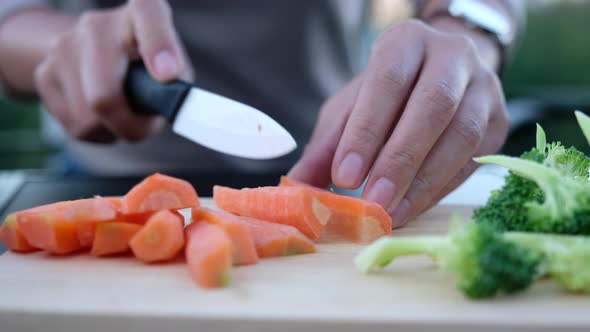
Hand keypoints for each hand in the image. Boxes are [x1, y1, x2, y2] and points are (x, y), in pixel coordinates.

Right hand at [34, 0, 192, 142]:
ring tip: (124, 112)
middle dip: (130, 125)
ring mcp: (63, 47)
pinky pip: (76, 126)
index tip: (168, 74)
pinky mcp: (44, 73)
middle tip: (146, 127)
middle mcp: (96, 25)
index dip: (159, 47)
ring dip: (114, 129)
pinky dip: (97, 131)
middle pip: (104, 97)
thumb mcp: (174, 64)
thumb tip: (167, 101)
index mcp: (139, 13)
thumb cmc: (147, 63)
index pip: (148, 15)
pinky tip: (103, 113)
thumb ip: (177, 83)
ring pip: (89, 120)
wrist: (93, 48)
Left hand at [289, 19, 508, 226]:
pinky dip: (440, 189)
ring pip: (462, 135)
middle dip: (400, 159)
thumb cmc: (387, 93)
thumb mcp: (351, 108)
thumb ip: (328, 145)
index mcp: (407, 42)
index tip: (343, 176)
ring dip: (423, 181)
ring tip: (390, 213)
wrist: (443, 74)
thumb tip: (297, 188)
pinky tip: (412, 208)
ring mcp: (484, 88)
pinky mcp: (500, 122)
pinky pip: (474, 160)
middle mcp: (452, 56)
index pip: (388, 81)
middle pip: (433, 105)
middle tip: (372, 202)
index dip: (366, 130)